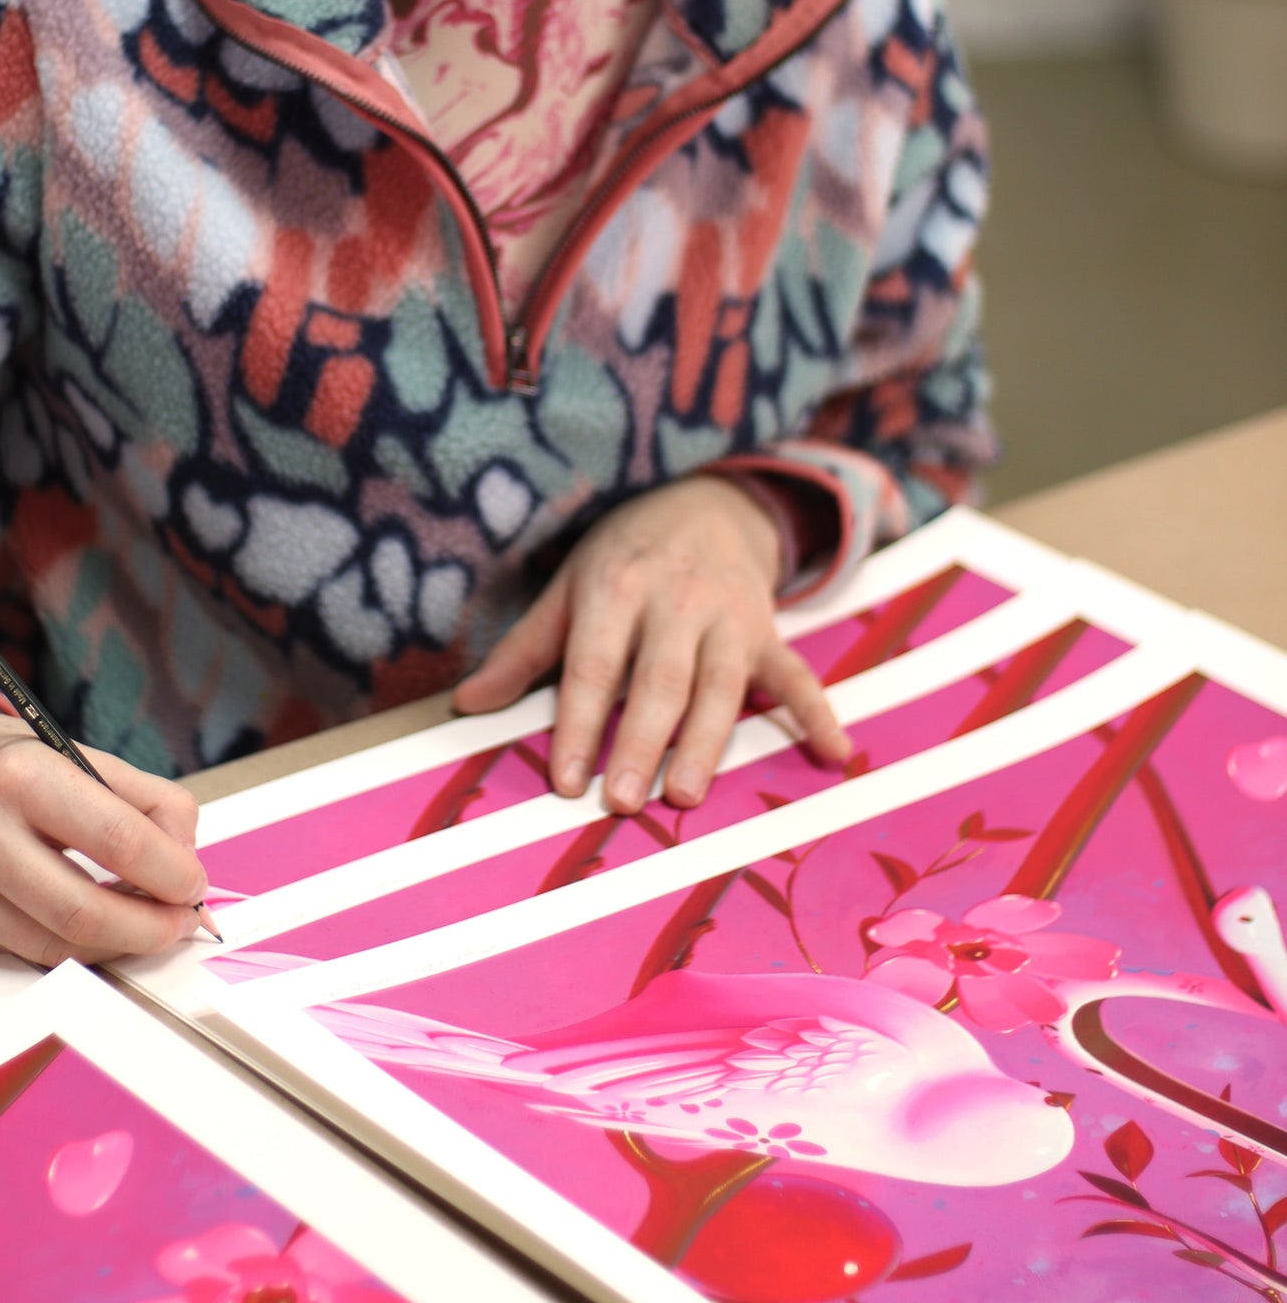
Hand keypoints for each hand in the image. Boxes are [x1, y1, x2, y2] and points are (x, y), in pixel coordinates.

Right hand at [0, 704, 209, 964]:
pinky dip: (72, 947)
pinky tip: (94, 925)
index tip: (195, 884)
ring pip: (57, 949)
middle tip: (182, 922)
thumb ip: (148, 801)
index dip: (172, 873)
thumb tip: (186, 861)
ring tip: (147, 924)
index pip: (118, 841)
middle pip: (84, 914)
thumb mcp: (78, 754)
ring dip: (118, 945)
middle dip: (151, 929)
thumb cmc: (3, 762)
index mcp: (21, 775)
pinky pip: (24, 952)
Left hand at [454, 476, 850, 814]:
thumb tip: (467, 706)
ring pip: (721, 685)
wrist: (708, 501)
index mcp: (615, 587)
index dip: (577, 724)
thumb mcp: (568, 586)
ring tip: (687, 795)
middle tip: (624, 801)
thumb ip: (524, 649)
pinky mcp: (769, 629)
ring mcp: (729, 616)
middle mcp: (675, 600)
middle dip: (641, 741)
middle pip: (658, 680)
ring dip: (707, 742)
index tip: (565, 781)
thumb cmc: (625, 555)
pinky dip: (818, 713)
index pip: (593, 664)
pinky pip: (797, 673)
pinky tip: (834, 753)